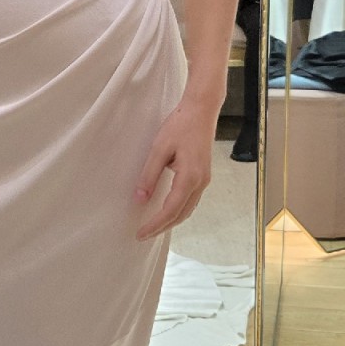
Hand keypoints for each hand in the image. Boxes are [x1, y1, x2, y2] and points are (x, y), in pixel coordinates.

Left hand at [132, 94, 215, 240]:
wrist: (202, 110)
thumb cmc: (180, 125)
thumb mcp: (159, 148)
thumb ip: (149, 175)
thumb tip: (140, 198)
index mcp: (190, 177)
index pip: (171, 210)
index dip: (155, 224)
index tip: (140, 233)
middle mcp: (200, 182)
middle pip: (181, 214)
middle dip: (162, 227)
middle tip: (143, 235)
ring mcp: (204, 179)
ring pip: (188, 209)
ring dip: (171, 220)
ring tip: (153, 226)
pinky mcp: (203, 175)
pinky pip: (191, 200)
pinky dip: (178, 210)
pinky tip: (167, 210)